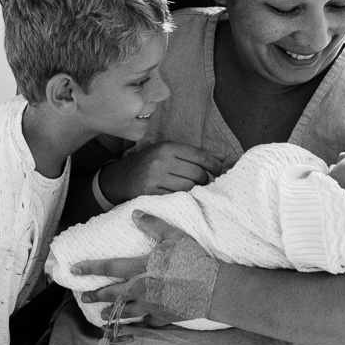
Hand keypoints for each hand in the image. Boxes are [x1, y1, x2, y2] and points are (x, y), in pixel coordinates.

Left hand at [72, 212, 205, 324]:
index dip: (90, 268)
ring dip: (112, 313)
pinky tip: (137, 324)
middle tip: (84, 298)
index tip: (74, 270)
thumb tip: (135, 213)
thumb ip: (153, 225)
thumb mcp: (173, 236)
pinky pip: (149, 322)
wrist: (213, 289)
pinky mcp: (165, 317)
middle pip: (112, 294)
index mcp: (140, 269)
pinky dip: (141, 323)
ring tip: (102, 316)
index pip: (109, 267)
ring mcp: (152, 306)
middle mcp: (141, 289)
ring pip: (126, 312)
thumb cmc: (193, 260)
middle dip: (96, 296)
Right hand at [98, 142, 223, 203]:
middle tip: (205, 183)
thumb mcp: (168, 152)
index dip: (214, 165)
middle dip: (205, 180)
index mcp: (167, 147)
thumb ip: (195, 154)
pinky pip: (176, 197)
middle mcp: (161, 160)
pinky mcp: (151, 192)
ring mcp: (155, 177)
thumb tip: (224, 157)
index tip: (220, 172)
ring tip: (195, 190)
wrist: (119, 178)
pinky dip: (183, 198)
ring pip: (189, 186)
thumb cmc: (148, 164)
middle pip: (197, 173)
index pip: (200, 156)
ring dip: (196, 190)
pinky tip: (183, 197)